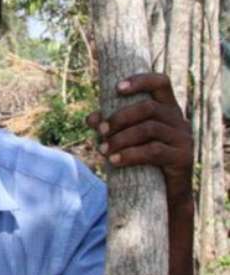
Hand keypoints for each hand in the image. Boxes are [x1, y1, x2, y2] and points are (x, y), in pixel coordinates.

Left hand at [85, 73, 193, 200]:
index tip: (117, 88)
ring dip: (121, 138)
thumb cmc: (143, 160)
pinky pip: (154, 151)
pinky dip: (130, 155)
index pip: (161, 83)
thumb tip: (90, 118)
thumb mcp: (126, 139)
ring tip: (102, 150)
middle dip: (120, 118)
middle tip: (100, 131)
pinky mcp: (182, 158)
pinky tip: (114, 161)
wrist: (166, 192)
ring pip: (149, 129)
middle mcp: (178, 119)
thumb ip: (111, 127)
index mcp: (167, 108)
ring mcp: (183, 138)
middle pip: (148, 108)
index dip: (140, 81)